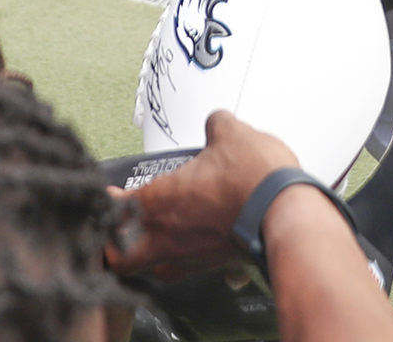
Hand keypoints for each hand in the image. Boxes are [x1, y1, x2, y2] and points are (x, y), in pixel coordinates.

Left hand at [110, 111, 299, 281]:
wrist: (287, 214)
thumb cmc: (255, 181)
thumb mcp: (231, 134)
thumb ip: (216, 126)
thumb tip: (217, 123)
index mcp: (160, 200)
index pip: (114, 207)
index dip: (105, 203)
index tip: (104, 198)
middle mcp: (167, 235)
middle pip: (119, 257)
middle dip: (114, 247)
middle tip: (117, 232)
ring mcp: (190, 257)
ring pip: (153, 268)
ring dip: (148, 256)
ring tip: (151, 240)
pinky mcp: (214, 267)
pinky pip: (188, 270)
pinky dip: (185, 261)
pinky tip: (194, 246)